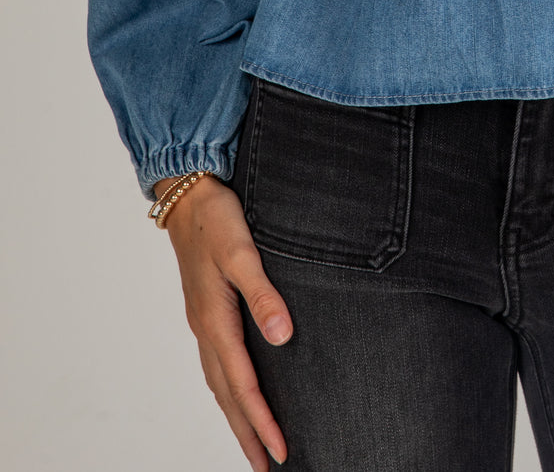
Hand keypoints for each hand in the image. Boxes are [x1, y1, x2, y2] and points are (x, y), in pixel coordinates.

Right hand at [154, 174, 292, 469]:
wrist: (187, 193)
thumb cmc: (217, 218)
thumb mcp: (242, 251)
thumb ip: (263, 293)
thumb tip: (283, 335)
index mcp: (215, 320)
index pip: (243, 385)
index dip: (263, 420)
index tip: (281, 451)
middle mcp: (205, 328)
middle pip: (227, 395)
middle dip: (247, 433)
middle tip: (267, 467)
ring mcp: (202, 321)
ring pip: (219, 383)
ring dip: (236, 416)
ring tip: (254, 444)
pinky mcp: (204, 311)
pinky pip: (216, 364)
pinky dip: (227, 388)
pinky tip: (237, 391)